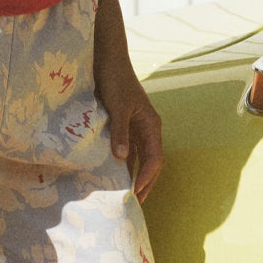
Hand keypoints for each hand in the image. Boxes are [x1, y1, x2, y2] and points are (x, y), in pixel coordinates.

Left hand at [95, 55, 163, 199]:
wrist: (107, 59)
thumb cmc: (115, 80)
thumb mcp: (118, 107)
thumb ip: (120, 132)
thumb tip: (122, 158)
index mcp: (151, 125)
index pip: (155, 159)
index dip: (147, 177)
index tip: (135, 193)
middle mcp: (146, 130)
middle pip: (150, 163)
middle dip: (144, 183)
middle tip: (134, 204)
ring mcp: (135, 129)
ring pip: (138, 159)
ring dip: (133, 176)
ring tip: (124, 196)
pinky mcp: (122, 126)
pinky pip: (126, 151)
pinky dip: (122, 165)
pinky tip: (113, 176)